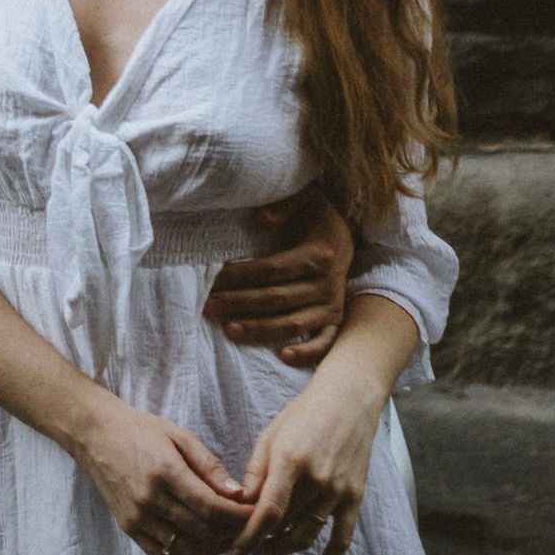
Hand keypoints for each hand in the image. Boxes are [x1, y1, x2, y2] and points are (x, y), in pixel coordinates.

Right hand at [75, 397, 251, 554]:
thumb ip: (209, 466)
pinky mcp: (129, 528)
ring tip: (226, 536)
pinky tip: (201, 547)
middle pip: (202, 530)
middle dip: (231, 531)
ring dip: (212, 547)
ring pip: (186, 548)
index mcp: (164, 471)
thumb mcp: (179, 436)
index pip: (211, 507)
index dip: (238, 516)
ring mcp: (137, 517)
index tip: (254, 512)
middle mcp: (149, 498)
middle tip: (246, 525)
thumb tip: (238, 494)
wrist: (95, 435)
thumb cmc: (141, 431)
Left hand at [205, 186, 352, 367]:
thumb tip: (262, 217)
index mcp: (316, 255)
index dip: (240, 277)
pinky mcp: (336, 320)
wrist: (347, 235)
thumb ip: (285, 203)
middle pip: (276, 299)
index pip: (270, 270)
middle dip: (239, 304)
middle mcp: (326, 284)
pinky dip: (308, 353)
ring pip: (294, 324)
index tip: (212, 280)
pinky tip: (282, 356)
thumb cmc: (316, 215)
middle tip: (208, 307)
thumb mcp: (305, 198)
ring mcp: (332, 305)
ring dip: (261, 330)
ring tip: (230, 330)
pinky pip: (325, 342)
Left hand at [227, 360, 386, 554]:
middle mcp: (317, 478)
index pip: (268, 511)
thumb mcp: (271, 434)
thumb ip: (256, 471)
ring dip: (284, 549)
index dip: (249, 537)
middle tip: (245, 546)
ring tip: (266, 549)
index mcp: (291, 459)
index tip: (234, 552)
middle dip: (261, 543)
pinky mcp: (355, 498)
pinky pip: (341, 540)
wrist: (349, 400)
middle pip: (285, 527)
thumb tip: (241, 506)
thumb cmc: (303, 414)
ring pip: (307, 536)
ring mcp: (338, 490)